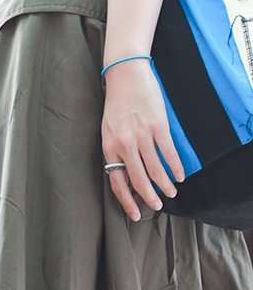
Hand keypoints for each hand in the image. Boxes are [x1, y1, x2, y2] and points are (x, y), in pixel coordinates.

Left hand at [101, 61, 185, 222]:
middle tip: (158, 207)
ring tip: (171, 193)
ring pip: (155, 169)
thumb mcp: (108, 129)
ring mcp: (141, 135)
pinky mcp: (157, 126)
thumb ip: (116, 150)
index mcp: (109, 146)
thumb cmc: (117, 102)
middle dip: (149, 198)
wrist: (125, 75)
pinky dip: (175, 167)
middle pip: (138, 180)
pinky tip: (180, 175)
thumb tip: (126, 171)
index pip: (117, 181)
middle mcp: (124, 144)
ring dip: (165, 185)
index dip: (127, 201)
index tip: (136, 214)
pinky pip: (168, 153)